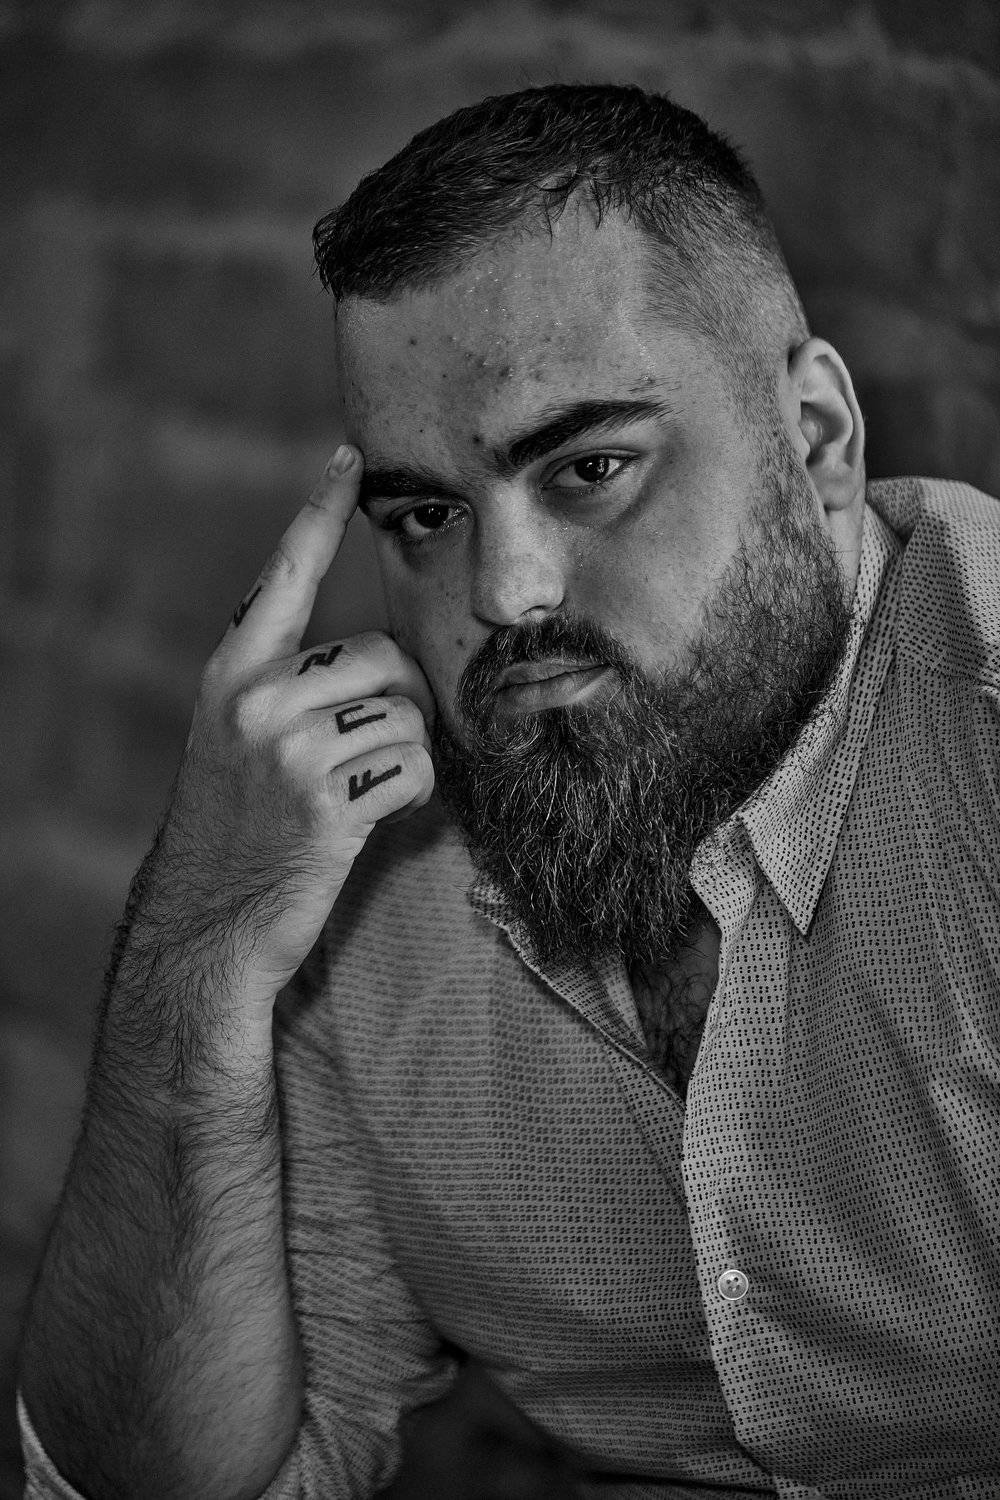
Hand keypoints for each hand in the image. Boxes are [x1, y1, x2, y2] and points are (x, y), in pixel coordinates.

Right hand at [135, 445, 435, 1010]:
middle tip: (370, 748)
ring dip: (406, 753)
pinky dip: (412, 794)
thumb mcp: (241, 738)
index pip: (283, 577)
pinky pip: (414, 767)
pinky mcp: (326, 802)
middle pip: (384, 656)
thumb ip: (293, 687)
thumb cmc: (242, 825)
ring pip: (408, 712)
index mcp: (232, 674)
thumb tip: (384, 659)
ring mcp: (287, 750)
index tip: (350, 459)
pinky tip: (371, 817)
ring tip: (360, 788)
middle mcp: (255, 699)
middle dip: (400, 700)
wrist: (210, 916)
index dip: (318, 514)